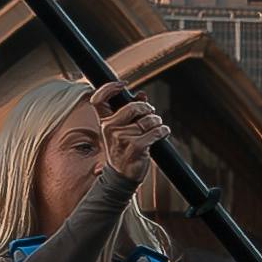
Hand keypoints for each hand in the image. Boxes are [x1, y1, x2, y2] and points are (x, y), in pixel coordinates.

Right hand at [56, 78, 163, 192]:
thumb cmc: (123, 150)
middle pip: (132, 106)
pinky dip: (163, 130)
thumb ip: (130, 110)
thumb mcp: (122, 130)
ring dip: (157, 122)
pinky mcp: (136, 147)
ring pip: (148, 120)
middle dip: (147, 109)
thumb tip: (141, 94)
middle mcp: (110, 129)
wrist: (122, 176)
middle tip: (150, 114)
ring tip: (155, 127)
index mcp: (104, 122)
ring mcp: (122, 138)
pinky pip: (155, 131)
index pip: (98, 100)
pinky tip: (163, 133)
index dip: (109, 88)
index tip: (123, 85)